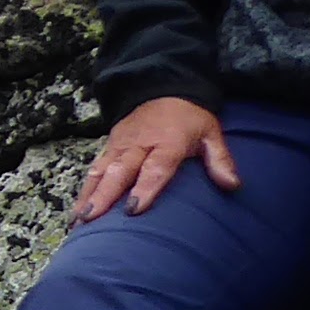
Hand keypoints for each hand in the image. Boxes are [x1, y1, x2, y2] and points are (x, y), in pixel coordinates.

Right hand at [78, 97, 237, 220]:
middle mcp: (140, 144)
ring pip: (102, 171)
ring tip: (79, 221)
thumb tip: (233, 185)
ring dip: (89, 196)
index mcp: (168, 141)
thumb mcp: (211, 133)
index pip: (155, 167)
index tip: (133, 210)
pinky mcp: (110, 146)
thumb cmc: (190, 117)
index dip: (144, 189)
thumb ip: (220, 159)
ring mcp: (121, 145)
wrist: (164, 88)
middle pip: (120, 171)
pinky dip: (85, 190)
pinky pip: (95, 169)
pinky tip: (77, 213)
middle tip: (92, 220)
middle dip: (104, 196)